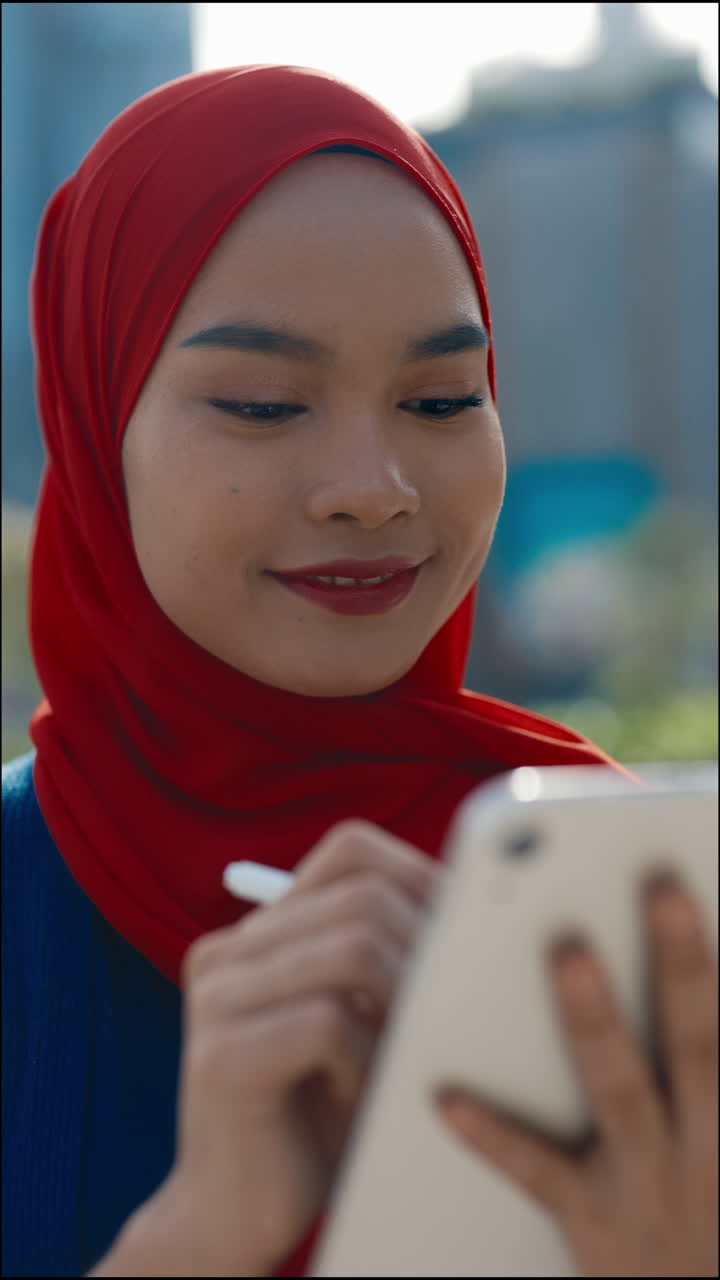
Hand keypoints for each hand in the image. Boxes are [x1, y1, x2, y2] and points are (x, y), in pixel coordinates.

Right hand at [155, 821, 436, 1276]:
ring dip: (404, 1005)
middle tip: (451, 1004)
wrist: (236, 1215)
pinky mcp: (222, 1057)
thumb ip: (384, 962)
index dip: (421, 876)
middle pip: (363, 897)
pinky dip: (367, 1061)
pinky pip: (329, 1023)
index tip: (466, 927)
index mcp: (258, 933)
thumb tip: (475, 909)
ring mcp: (218, 999)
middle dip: (427, 948)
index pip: (351, 852)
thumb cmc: (316, 1115)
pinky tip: (358, 1096)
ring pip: (353, 950)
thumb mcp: (357, 1023)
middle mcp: (229, 952)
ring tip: (403, 1054)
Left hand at [436, 878, 717, 1276]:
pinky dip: (495, 1135)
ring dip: (599, 1022)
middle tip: (663, 887)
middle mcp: (709, 1151)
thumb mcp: (719, 1139)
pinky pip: (540, 1175)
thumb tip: (699, 983)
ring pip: (624, 1093)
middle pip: (701, 1044)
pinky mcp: (596, 1227)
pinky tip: (447, 1096)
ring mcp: (651, 1189)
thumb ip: (701, 1063)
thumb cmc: (707, 1211)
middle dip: (685, 965)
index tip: (698, 892)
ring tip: (570, 954)